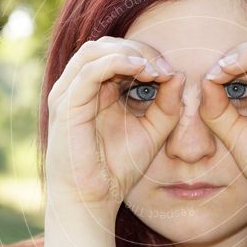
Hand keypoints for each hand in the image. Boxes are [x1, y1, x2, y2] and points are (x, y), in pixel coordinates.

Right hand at [46, 36, 184, 215]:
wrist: (93, 201)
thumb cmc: (117, 169)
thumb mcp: (153, 131)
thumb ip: (167, 105)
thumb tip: (179, 74)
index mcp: (94, 90)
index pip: (116, 52)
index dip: (145, 55)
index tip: (171, 73)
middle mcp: (77, 87)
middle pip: (105, 45)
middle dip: (139, 50)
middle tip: (164, 68)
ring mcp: (68, 94)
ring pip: (94, 50)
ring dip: (129, 53)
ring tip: (154, 69)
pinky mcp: (66, 106)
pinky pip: (89, 71)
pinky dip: (117, 63)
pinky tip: (141, 71)